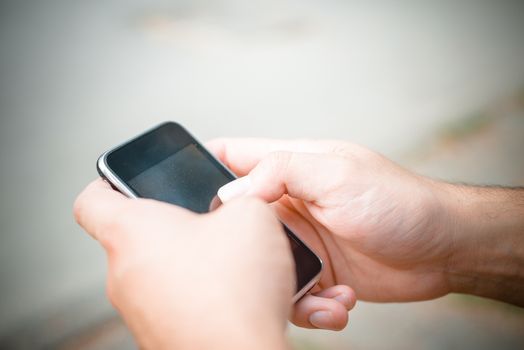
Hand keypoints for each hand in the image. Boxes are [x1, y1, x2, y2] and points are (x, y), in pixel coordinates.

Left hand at [74, 179, 292, 349]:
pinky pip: (166, 300)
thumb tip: (234, 204)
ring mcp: (136, 311)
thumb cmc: (236, 292)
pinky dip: (190, 292)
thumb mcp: (251, 216)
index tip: (125, 179)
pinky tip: (224, 293)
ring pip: (151, 270)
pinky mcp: (155, 335)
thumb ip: (238, 196)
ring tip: (222, 260)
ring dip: (182, 260)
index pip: (91, 200)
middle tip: (204, 222)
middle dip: (168, 225)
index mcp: (132, 232)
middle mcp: (122, 274)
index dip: (107, 182)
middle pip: (131, 237)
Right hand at [208, 138, 453, 328]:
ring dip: (279, 286)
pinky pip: (293, 295)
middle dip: (230, 244)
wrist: (441, 248)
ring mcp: (300, 241)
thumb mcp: (338, 173)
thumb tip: (230, 193)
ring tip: (316, 292)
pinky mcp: (315, 273)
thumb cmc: (396, 201)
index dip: (199, 165)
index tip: (174, 189)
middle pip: (235, 222)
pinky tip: (339, 302)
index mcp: (289, 168)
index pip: (232, 156)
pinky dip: (312, 307)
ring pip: (260, 266)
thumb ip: (281, 172)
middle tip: (236, 264)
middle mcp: (288, 204)